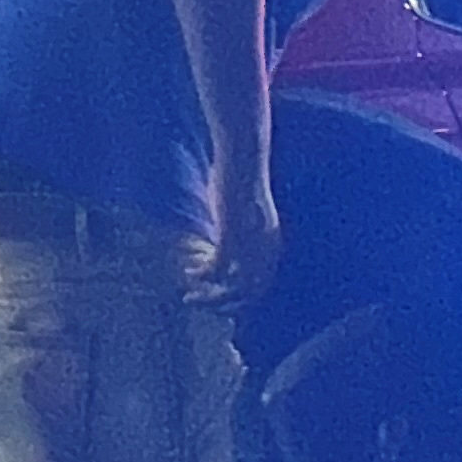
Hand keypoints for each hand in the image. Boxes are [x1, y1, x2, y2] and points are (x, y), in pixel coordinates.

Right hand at [196, 175, 282, 305]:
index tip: (216, 294)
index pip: (261, 286)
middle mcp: (266, 252)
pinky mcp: (232, 238)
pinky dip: (203, 276)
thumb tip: (219, 238)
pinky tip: (190, 272)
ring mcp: (250, 247)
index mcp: (272, 246)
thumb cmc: (240, 177)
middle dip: (223, 304)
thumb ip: (234, 229)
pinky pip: (217, 270)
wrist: (244, 157)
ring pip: (232, 289)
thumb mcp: (240, 210)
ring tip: (190, 297)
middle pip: (249, 296)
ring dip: (210, 297)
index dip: (238, 296)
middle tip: (200, 303)